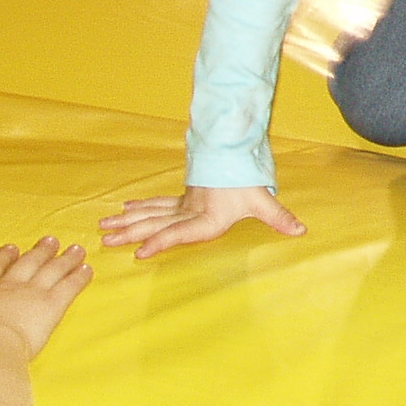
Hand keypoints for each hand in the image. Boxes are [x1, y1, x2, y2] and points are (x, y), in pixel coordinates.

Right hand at [0, 237, 91, 360]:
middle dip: (38, 252)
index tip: (12, 247)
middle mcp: (7, 287)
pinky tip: (88, 269)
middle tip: (50, 240)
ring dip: (64, 259)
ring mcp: (31, 293)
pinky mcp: (52, 306)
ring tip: (75, 249)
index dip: (2, 258)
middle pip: (26, 265)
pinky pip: (69, 287)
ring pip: (51, 271)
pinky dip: (79, 277)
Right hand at [98, 184, 305, 258]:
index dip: (160, 242)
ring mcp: (183, 204)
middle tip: (104, 240)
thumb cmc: (247, 182)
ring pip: (150, 213)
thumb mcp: (262, 201)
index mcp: (205, 217)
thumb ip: (279, 217)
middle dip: (130, 232)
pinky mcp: (183, 199)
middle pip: (155, 222)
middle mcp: (189, 212)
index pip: (179, 232)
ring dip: (127, 220)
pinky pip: (156, 204)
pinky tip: (123, 209)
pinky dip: (139, 207)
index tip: (139, 252)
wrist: (237, 154)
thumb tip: (301, 230)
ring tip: (103, 227)